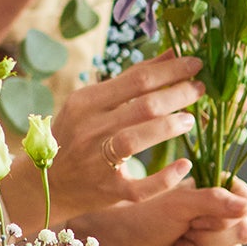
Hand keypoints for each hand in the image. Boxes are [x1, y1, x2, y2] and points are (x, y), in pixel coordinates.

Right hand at [48, 53, 204, 219]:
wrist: (47, 181)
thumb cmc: (75, 135)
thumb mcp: (93, 102)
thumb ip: (130, 80)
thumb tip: (171, 54)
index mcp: (85, 102)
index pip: (136, 79)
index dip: (171, 70)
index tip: (195, 63)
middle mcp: (88, 129)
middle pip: (142, 106)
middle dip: (178, 94)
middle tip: (199, 89)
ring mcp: (96, 161)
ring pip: (136, 140)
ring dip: (170, 127)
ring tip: (191, 118)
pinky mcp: (108, 190)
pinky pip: (141, 186)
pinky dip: (165, 177)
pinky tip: (184, 165)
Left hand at [77, 175, 246, 245]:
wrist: (124, 243)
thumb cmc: (147, 215)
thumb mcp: (179, 203)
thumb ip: (213, 200)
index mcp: (220, 194)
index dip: (228, 213)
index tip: (199, 213)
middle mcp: (224, 219)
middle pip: (245, 233)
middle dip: (208, 236)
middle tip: (182, 229)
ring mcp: (219, 245)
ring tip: (179, 244)